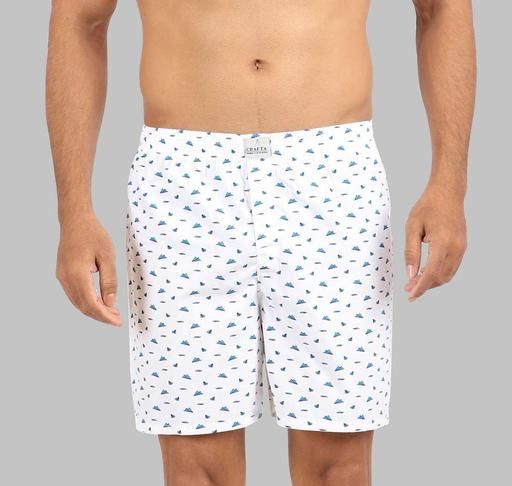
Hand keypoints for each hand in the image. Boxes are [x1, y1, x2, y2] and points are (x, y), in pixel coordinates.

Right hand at [56, 213, 121, 325]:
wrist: (75, 220)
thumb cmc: (93, 234)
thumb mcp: (108, 256)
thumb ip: (109, 281)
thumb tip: (110, 303)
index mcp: (77, 274)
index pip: (91, 304)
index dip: (104, 316)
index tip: (117, 322)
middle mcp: (66, 278)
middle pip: (83, 306)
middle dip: (100, 316)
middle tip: (117, 318)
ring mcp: (62, 277)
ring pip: (78, 302)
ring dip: (94, 310)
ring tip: (111, 312)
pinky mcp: (63, 274)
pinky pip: (75, 294)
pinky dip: (87, 301)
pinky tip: (99, 301)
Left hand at [404, 183, 466, 301]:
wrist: (447, 193)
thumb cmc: (428, 207)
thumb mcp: (412, 227)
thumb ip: (411, 252)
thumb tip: (410, 273)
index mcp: (442, 243)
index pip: (430, 273)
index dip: (420, 287)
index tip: (409, 296)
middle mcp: (456, 248)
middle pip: (440, 278)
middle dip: (424, 286)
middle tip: (408, 288)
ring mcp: (461, 248)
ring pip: (447, 275)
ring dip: (432, 282)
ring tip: (415, 282)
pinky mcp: (462, 247)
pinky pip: (451, 267)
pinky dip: (439, 274)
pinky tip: (426, 272)